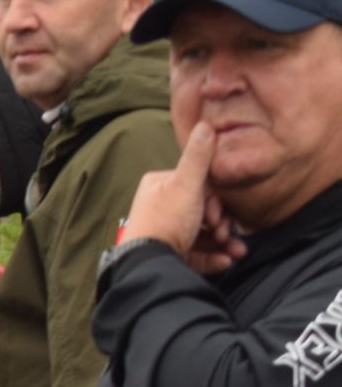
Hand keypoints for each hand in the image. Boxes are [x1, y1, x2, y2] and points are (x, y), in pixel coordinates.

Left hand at [118, 122, 247, 273]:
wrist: (149, 262)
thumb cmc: (166, 221)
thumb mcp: (186, 184)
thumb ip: (198, 157)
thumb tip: (205, 124)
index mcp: (159, 186)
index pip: (197, 187)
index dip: (215, 201)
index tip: (220, 215)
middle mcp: (158, 207)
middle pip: (202, 212)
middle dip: (222, 225)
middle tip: (227, 234)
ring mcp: (162, 233)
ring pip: (202, 235)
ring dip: (224, 243)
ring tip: (237, 252)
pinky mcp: (167, 255)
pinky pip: (195, 254)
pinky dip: (213, 258)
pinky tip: (226, 262)